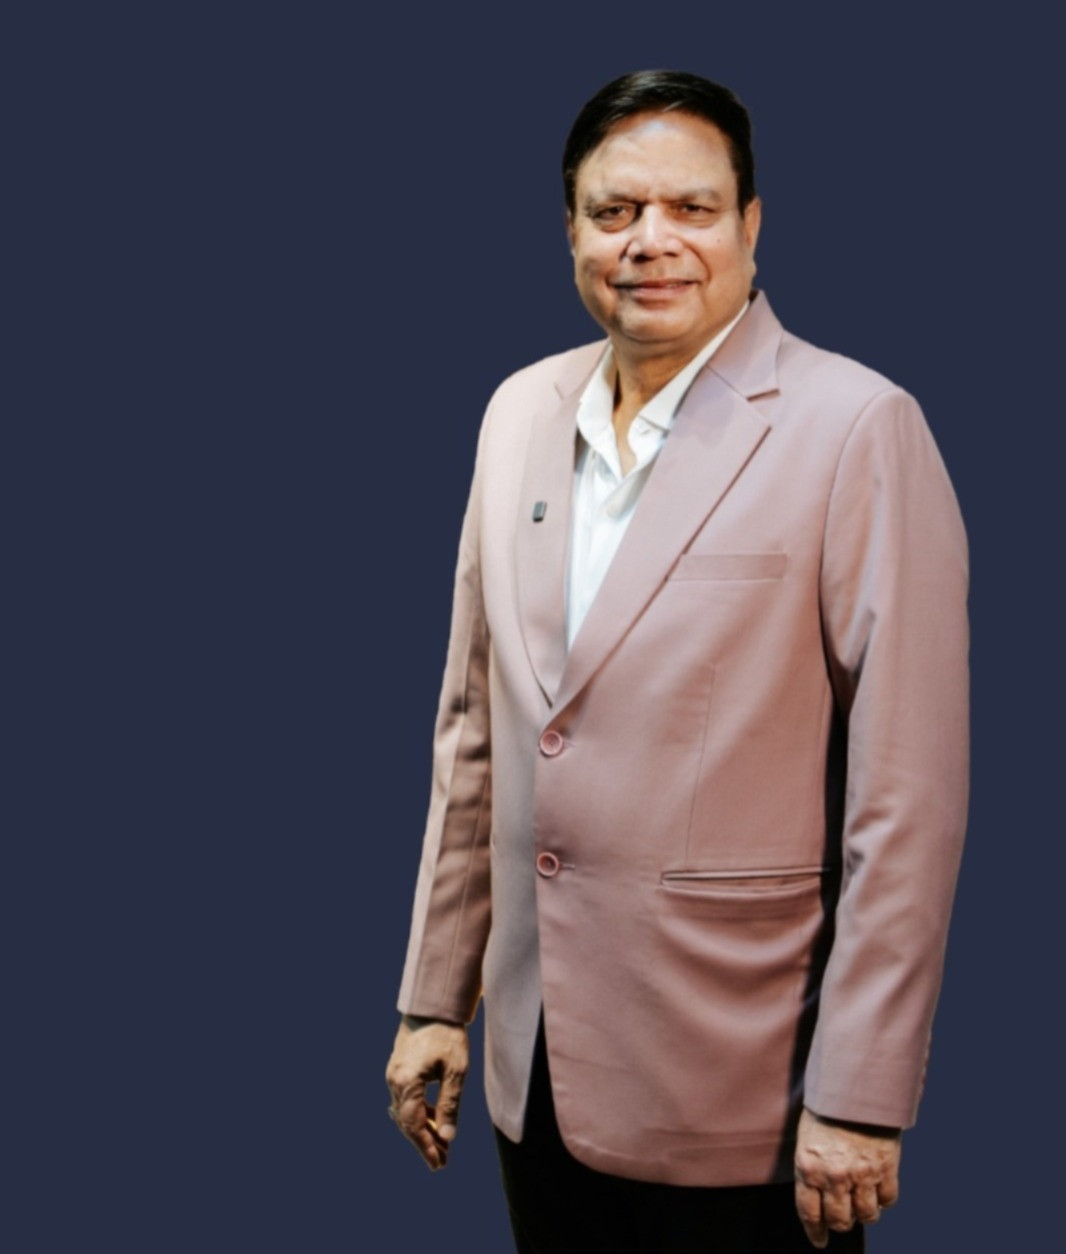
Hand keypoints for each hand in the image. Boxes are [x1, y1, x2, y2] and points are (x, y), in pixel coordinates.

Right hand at [385, 1016, 468, 1170]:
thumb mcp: (455, 1071)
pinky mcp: (398, 1069)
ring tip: (441, 1144)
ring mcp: (394, 1074)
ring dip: (422, 1129)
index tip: (438, 1164)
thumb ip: (450, 1104)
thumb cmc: (447, 1034)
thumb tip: (447, 1137)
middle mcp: (394, 1081)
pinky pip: (405, 1099)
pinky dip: (418, 1112)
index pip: (413, 1125)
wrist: (432, 1004)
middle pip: (406, 1122)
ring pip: (405, 1112)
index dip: (425, 1147)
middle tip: (442, 1161)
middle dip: (424, 1143)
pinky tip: (433, 1119)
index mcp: (406, 1082)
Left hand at [794, 1107, 900, 1247]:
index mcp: (808, 1167)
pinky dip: (884, 1199)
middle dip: (841, 1223)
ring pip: (867, 1215)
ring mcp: (862, 1174)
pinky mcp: (886, 1168)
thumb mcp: (807, 1138)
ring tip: (861, 1204)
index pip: (810, 1213)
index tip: (819, 1241)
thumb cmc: (826, 1109)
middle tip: (842, 1218)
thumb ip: (811, 1168)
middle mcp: (834, 1176)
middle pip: (840, 1220)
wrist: (855, 1086)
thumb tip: (816, 1196)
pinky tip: (879, 1190)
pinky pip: (888, 1199)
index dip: (816, 1231)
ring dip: (864, 1213)